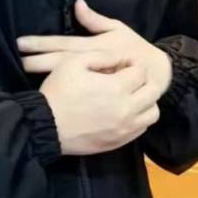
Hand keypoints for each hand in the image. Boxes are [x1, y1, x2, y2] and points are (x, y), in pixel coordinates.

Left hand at [18, 0, 171, 99]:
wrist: (158, 75)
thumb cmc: (136, 50)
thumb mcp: (118, 30)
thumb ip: (96, 20)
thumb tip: (78, 4)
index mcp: (92, 47)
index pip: (61, 43)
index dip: (40, 44)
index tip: (19, 43)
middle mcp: (91, 63)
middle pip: (58, 62)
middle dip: (35, 61)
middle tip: (14, 61)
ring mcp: (94, 80)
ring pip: (65, 77)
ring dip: (44, 76)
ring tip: (21, 75)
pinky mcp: (100, 92)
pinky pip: (78, 91)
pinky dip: (61, 92)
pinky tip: (45, 95)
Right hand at [39, 57, 160, 154]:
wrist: (45, 126)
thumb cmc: (58, 92)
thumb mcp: (73, 62)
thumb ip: (102, 56)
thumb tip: (122, 57)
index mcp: (116, 87)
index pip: (140, 71)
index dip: (133, 64)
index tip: (124, 65)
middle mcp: (126, 109)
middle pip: (152, 92)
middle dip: (144, 81)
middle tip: (131, 79)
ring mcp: (124, 128)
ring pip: (152, 113)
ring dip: (146, 102)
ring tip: (132, 96)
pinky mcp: (119, 142)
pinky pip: (142, 129)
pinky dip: (139, 119)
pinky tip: (125, 112)